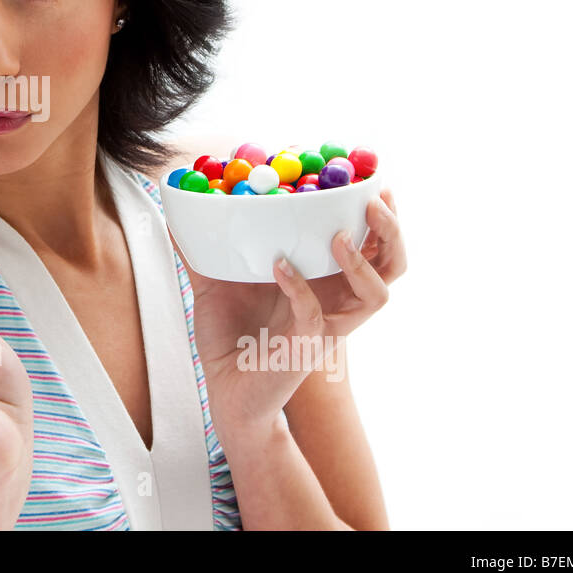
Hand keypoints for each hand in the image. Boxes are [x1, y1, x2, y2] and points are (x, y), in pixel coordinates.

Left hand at [184, 189, 406, 433]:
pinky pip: (315, 313)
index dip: (381, 213)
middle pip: (391, 262)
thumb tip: (180, 210)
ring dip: (364, 259)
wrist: (224, 392)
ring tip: (340, 235)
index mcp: (325, 280)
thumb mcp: (216, 284)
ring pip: (376, 292)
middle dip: (391, 229)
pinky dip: (299, 287)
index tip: (373, 180)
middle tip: (373, 200)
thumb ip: (204, 250)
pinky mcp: (307, 345)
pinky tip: (279, 266)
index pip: (372, 242)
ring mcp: (328, 324)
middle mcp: (337, 300)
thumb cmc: (230, 340)